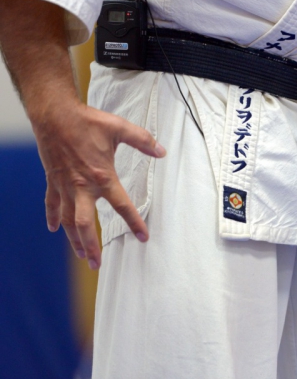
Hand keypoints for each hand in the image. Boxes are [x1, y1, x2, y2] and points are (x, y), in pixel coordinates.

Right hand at [32, 97, 165, 269]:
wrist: (55, 114)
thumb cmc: (88, 121)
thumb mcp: (120, 128)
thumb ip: (143, 141)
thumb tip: (162, 151)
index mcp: (102, 176)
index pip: (122, 206)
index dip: (134, 222)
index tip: (143, 237)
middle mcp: (82, 186)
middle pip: (86, 224)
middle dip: (92, 245)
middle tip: (97, 264)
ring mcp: (65, 185)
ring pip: (68, 220)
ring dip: (74, 239)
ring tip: (82, 255)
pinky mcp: (53, 180)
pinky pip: (52, 204)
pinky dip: (53, 217)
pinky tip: (54, 229)